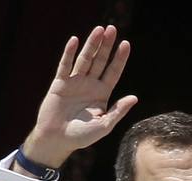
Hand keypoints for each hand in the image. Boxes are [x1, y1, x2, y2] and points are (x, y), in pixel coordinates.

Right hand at [21, 25, 137, 168]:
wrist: (57, 140)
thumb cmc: (82, 136)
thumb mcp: (104, 125)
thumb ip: (118, 111)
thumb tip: (134, 97)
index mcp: (102, 94)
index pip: (113, 72)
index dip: (119, 58)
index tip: (126, 44)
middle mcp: (89, 85)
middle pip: (100, 61)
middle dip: (106, 45)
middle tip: (112, 28)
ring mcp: (74, 83)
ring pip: (84, 60)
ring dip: (91, 44)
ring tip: (98, 30)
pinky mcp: (59, 84)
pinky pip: (65, 66)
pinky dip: (69, 53)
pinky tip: (75, 41)